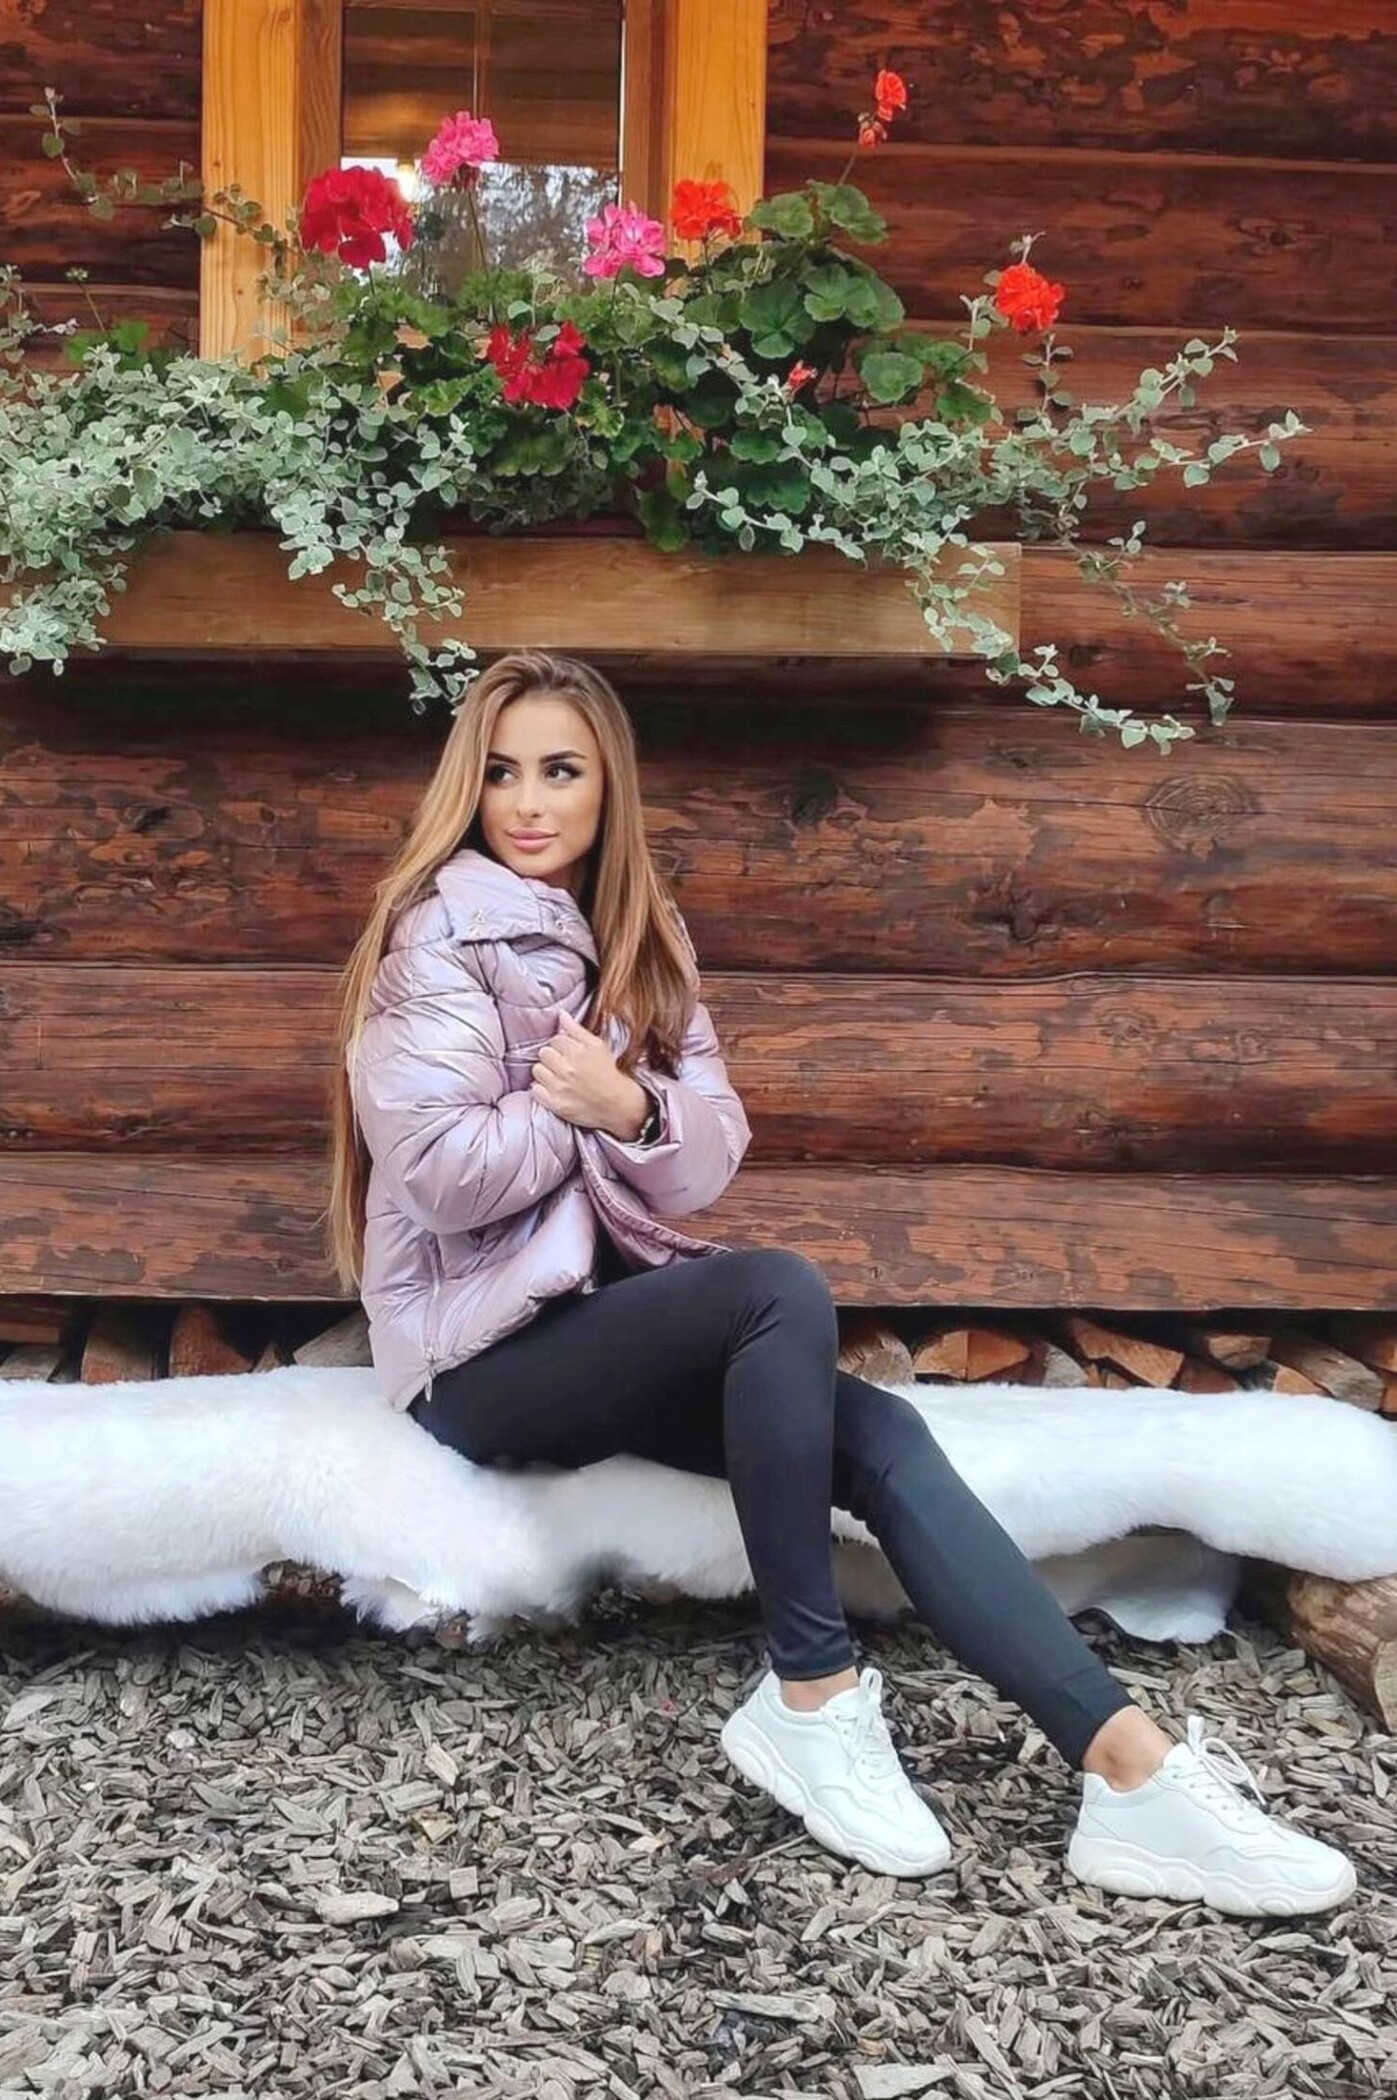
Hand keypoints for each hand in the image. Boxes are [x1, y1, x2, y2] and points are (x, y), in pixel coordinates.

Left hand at [530, 1009, 648, 1137]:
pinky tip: (554, 1088)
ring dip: (545, 1072)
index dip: (562, 1045)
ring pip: (537, 1070)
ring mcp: (560, 1088)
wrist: (618, 1104)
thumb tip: (560, 1014)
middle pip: (543, 1053)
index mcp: (578, 1052)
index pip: (555, 1039)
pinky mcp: (556, 1104)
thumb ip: (577, 1029)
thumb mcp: (598, 1046)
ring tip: (558, 1076)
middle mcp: (567, 1069)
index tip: (569, 1052)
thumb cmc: (608, 1072)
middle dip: (552, 1057)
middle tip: (563, 1064)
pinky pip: (535, 1090)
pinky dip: (541, 1089)